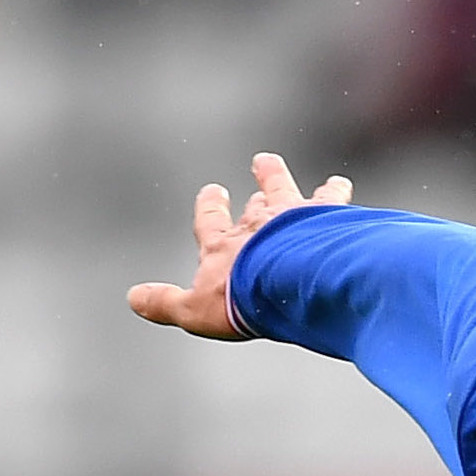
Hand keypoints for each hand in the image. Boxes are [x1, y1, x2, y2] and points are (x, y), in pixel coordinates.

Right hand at [126, 152, 353, 338]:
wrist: (290, 281)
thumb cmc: (241, 299)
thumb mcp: (195, 310)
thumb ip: (166, 303)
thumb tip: (134, 299)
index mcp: (225, 246)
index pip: (212, 222)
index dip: (211, 208)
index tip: (213, 191)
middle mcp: (258, 225)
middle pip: (256, 204)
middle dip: (256, 188)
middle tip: (258, 168)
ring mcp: (293, 218)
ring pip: (286, 191)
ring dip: (281, 178)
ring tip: (281, 165)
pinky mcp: (326, 219)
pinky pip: (331, 199)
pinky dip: (335, 191)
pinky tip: (341, 184)